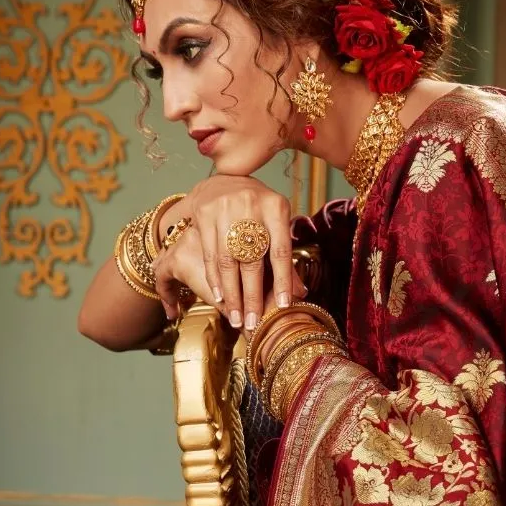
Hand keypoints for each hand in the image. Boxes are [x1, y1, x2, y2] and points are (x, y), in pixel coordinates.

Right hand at [154, 215, 305, 326]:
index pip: (281, 251)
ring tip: (235, 318)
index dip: (283, 280)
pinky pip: (211, 256)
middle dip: (252, 296)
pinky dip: (215, 280)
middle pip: (253, 260)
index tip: (284, 306)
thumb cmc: (256, 210)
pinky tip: (219, 298)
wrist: (222, 182)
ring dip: (231, 294)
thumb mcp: (275, 225)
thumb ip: (284, 256)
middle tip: (253, 323)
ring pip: (229, 261)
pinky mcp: (205, 214)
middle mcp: (251, 205)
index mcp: (276, 207)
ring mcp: (225, 208)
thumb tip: (301, 293)